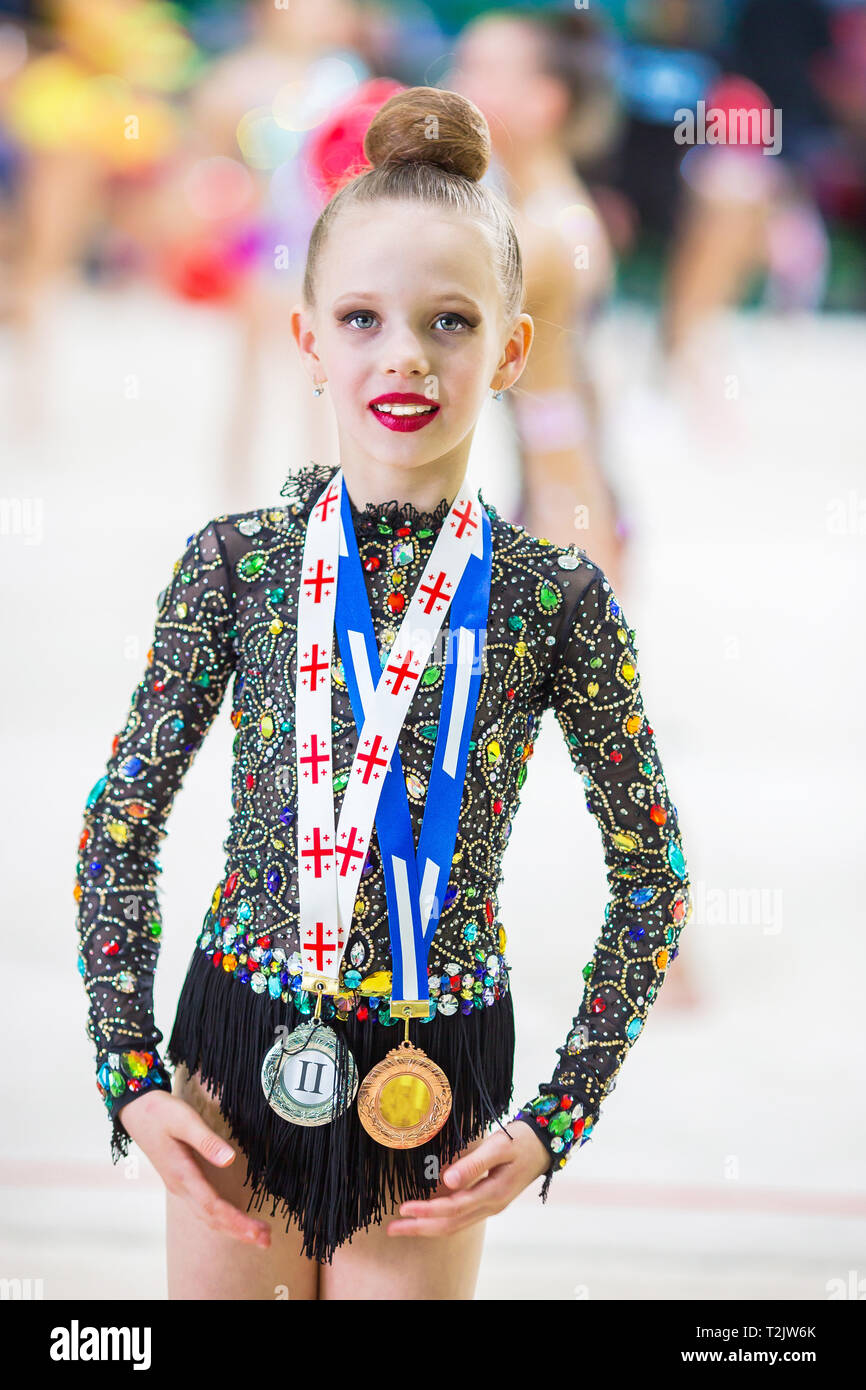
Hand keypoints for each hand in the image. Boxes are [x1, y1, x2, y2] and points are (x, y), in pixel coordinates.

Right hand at [118, 1090, 271, 1247]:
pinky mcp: (181, 1181)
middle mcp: (180, 1186)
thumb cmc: (160, 1112)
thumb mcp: (184, 1120)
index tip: (258, 1231)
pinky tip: (233, 1220)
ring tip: (257, 1235)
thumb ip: (206, 1141)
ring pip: (206, 1216)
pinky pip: (202, 1208)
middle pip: (212, 1218)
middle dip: (239, 1231)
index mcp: (182, 1174)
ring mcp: (179, 1186)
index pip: (213, 1206)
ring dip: (232, 1228)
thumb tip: (230, 1160)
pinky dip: (221, 1218)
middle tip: (267, 1241)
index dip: (236, 1221)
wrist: (135, 1110)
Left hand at [387, 1121, 552, 1237]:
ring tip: (403, 1226)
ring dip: (428, 1227)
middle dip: (420, 1228)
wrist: (544, 1144)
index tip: (404, 1208)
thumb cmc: (521, 1140)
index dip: (427, 1210)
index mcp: (493, 1194)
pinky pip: (461, 1217)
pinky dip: (441, 1219)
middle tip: (392, 1229)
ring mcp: (490, 1206)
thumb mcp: (499, 1146)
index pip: (453, 1208)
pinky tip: (426, 1215)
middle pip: (450, 1225)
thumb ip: (473, 1164)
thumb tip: (446, 1180)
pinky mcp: (488, 1201)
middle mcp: (491, 1206)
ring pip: (455, 1225)